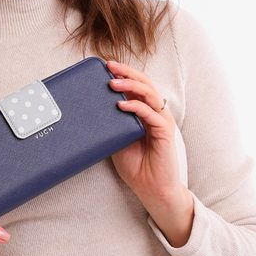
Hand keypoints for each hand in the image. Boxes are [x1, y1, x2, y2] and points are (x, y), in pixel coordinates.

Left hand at [106, 59, 182, 200]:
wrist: (152, 189)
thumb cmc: (136, 166)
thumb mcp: (116, 141)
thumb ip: (111, 125)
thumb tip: (90, 111)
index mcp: (145, 112)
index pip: (137, 86)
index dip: (124, 74)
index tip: (105, 67)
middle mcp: (155, 113)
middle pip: (144, 84)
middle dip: (126, 73)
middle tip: (109, 66)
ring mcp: (161, 121)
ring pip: (149, 94)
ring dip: (130, 86)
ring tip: (113, 83)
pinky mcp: (165, 133)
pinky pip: (151, 114)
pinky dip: (136, 107)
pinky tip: (122, 106)